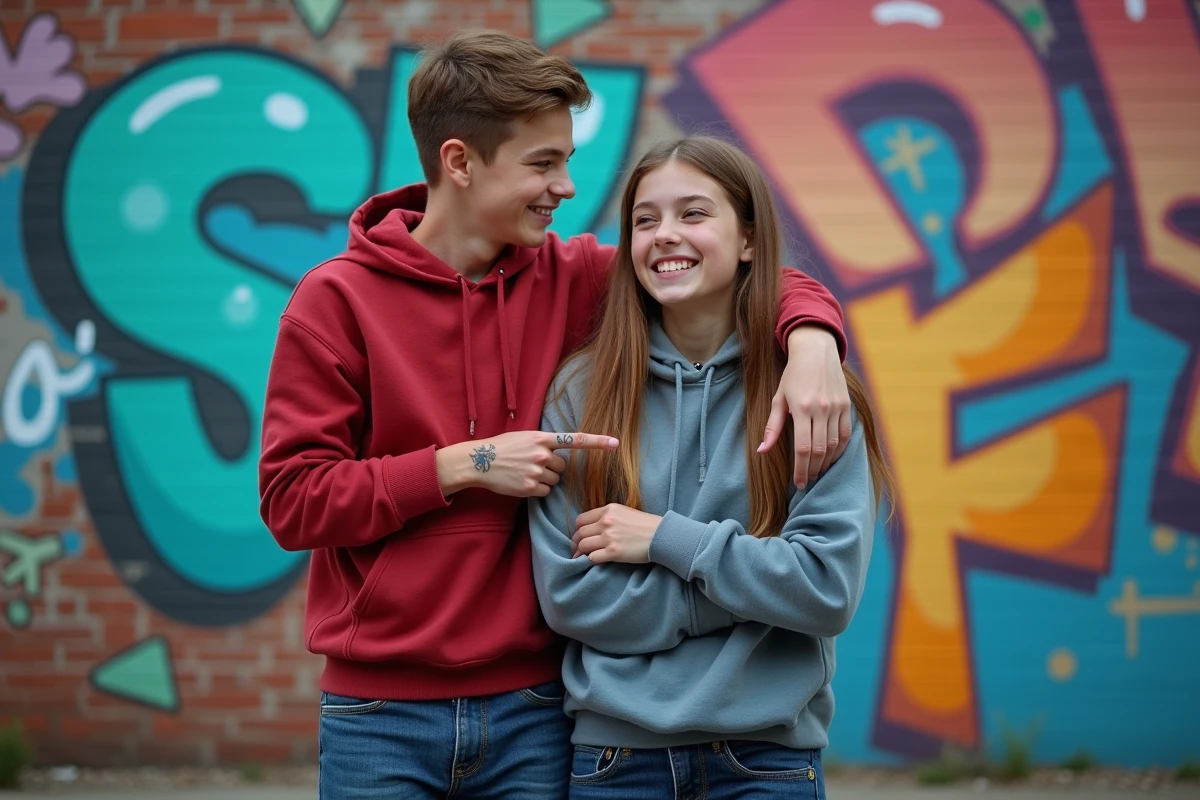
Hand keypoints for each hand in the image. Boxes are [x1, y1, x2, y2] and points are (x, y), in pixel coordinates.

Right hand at [436, 431, 617, 497]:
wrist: (478, 461)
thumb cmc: (502, 447)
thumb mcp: (524, 437)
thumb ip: (543, 443)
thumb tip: (558, 456)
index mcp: (542, 438)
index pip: (575, 440)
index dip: (597, 442)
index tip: (615, 443)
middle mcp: (542, 454)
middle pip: (562, 468)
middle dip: (552, 469)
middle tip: (532, 465)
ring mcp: (536, 471)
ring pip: (554, 481)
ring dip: (544, 480)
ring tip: (524, 473)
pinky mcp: (530, 487)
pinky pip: (544, 492)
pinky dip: (536, 490)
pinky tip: (522, 483)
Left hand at [571, 503, 662, 563]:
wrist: (662, 535)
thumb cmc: (647, 525)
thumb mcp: (626, 512)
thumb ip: (610, 517)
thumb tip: (596, 526)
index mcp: (608, 510)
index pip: (581, 519)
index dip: (576, 530)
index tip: (578, 537)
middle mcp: (606, 522)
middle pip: (580, 533)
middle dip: (575, 543)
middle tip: (575, 550)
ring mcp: (609, 537)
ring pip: (584, 545)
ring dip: (580, 553)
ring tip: (579, 558)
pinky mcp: (614, 552)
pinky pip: (593, 557)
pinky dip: (590, 560)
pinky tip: (593, 562)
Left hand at [760, 325, 850, 487]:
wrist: (816, 350)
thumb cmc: (793, 375)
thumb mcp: (778, 398)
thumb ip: (772, 426)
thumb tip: (762, 451)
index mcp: (801, 408)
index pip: (802, 448)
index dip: (800, 469)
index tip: (798, 483)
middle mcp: (821, 409)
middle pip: (819, 450)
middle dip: (812, 470)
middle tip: (807, 481)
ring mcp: (836, 407)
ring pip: (834, 445)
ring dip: (826, 463)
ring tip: (817, 472)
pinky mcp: (846, 405)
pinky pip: (846, 435)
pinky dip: (840, 450)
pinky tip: (831, 458)